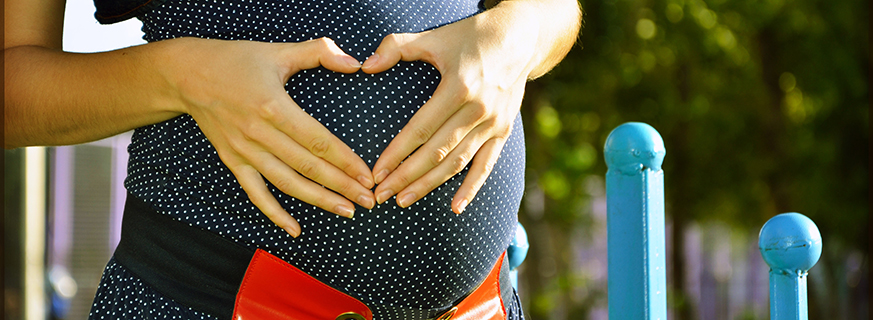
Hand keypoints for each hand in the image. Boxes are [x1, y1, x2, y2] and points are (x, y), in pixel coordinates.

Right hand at [166, 37, 375, 236]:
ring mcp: (244, 151)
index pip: (318, 142)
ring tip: (346, 211)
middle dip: (342, 187)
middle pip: (308, 167)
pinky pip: (256, 193)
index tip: (367, 176)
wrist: (186, 75)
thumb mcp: (279, 51)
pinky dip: (275, 214)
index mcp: (274, 107)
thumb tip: (354, 62)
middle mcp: (259, 134)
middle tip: (368, 201)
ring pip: (287, 184)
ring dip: (319, 200)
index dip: (346, 161)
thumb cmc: (236, 60)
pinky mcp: (232, 161)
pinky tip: (295, 229)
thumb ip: (320, 52)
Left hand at [360, 6, 540, 213]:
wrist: (520, 38)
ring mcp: (493, 124)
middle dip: (406, 176)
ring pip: (457, 163)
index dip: (397, 153)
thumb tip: (365, 66)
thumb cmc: (470, 37)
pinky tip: (455, 208)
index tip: (377, 172)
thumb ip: (396, 47)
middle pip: (436, 152)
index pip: (420, 129)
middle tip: (382, 194)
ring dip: (430, 185)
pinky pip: (486, 166)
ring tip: (404, 200)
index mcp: (458, 87)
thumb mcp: (433, 37)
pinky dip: (471, 189)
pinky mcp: (504, 131)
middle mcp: (478, 110)